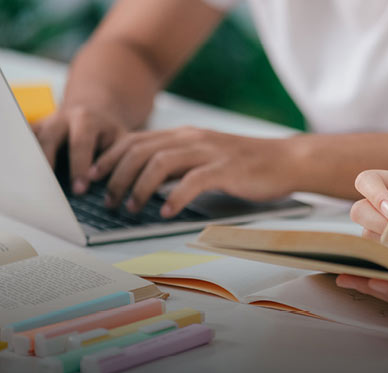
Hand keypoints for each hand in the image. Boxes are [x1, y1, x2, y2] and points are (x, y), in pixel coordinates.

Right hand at [32, 105, 126, 193]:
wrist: (95, 114)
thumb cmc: (109, 134)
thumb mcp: (120, 141)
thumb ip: (115, 159)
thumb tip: (109, 186)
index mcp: (87, 120)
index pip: (80, 143)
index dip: (79, 167)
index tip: (80, 190)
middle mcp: (62, 118)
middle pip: (49, 139)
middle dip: (50, 164)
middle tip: (52, 191)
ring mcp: (45, 123)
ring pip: (33, 142)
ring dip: (34, 163)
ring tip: (37, 186)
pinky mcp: (35, 130)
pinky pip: (26, 143)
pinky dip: (26, 158)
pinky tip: (30, 178)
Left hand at [89, 126, 295, 216]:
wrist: (286, 160)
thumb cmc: (247, 164)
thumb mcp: (207, 158)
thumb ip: (180, 164)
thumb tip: (148, 183)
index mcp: (185, 135)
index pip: (135, 141)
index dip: (109, 159)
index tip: (92, 178)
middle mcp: (192, 138)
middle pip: (140, 151)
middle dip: (117, 176)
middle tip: (107, 200)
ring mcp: (209, 152)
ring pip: (160, 163)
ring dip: (139, 188)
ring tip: (131, 208)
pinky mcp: (226, 169)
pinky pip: (192, 181)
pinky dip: (174, 198)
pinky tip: (166, 212)